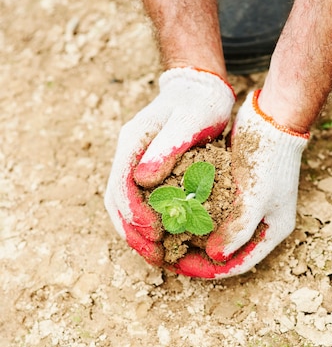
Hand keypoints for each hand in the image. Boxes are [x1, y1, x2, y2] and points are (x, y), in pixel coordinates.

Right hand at [104, 67, 234, 265]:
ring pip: (124, 206)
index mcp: (133, 142)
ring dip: (137, 233)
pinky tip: (163, 240)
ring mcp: (135, 164)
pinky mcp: (147, 172)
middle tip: (155, 256)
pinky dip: (147, 224)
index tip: (155, 233)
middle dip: (133, 232)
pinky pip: (140, 203)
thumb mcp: (190, 120)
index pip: (122, 185)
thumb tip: (142, 179)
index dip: (135, 213)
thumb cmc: (200, 103)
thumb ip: (167, 147)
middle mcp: (128, 155)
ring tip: (157, 256)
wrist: (200, 90)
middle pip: (117, 201)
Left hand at [172, 89, 308, 278]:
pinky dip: (195, 214)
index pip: (236, 264)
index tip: (176, 266)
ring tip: (165, 236)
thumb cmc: (269, 159)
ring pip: (217, 232)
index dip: (206, 270)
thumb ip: (238, 229)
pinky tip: (172, 211)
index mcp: (273, 231)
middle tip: (165, 254)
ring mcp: (249, 206)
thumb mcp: (256, 197)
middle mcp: (262, 222)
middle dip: (196, 256)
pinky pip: (213, 210)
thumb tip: (216, 256)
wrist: (274, 119)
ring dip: (193, 236)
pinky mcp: (237, 190)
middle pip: (225, 251)